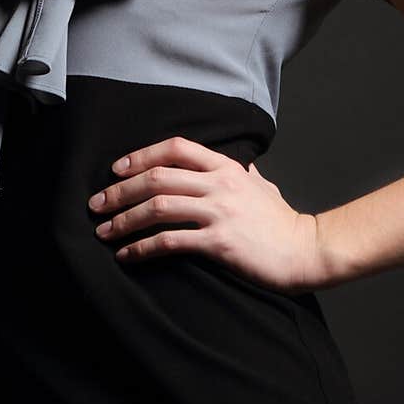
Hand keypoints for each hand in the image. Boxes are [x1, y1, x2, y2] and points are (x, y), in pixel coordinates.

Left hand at [87, 137, 321, 294]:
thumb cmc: (283, 222)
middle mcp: (220, 184)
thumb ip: (245, 175)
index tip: (117, 169)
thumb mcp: (263, 187)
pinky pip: (170, 241)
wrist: (306, 251)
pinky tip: (128, 255)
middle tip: (97, 204)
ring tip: (104, 232)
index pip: (175, 147)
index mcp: (226, 167)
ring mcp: (219, 211)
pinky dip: (142, 248)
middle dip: (120, 191)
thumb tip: (243, 167)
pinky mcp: (219, 242)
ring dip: (124, 220)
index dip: (141, 155)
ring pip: (158, 207)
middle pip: (157, 177)